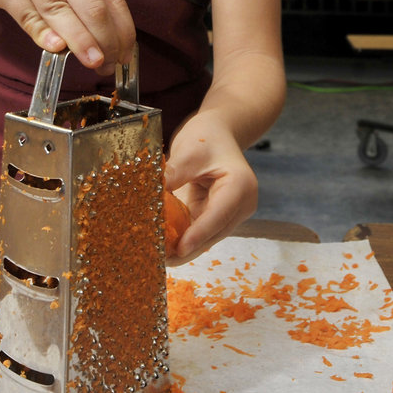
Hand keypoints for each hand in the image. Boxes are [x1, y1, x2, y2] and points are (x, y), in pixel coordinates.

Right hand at [0, 0, 135, 72]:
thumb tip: (100, 37)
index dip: (122, 31)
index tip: (125, 55)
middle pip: (91, 6)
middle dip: (106, 41)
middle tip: (110, 66)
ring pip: (61, 11)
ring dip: (81, 42)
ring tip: (94, 62)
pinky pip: (26, 13)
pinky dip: (42, 33)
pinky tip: (56, 48)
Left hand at [162, 111, 258, 265]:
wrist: (217, 133)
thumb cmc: (206, 137)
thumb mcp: (188, 151)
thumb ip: (173, 174)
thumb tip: (151, 198)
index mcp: (241, 185)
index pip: (218, 215)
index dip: (198, 234)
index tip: (179, 249)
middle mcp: (241, 204)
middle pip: (213, 233)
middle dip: (187, 247)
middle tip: (159, 260)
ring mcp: (231, 214)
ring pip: (206, 238)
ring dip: (183, 248)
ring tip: (156, 258)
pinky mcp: (218, 217)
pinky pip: (200, 232)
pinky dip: (182, 239)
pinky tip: (162, 248)